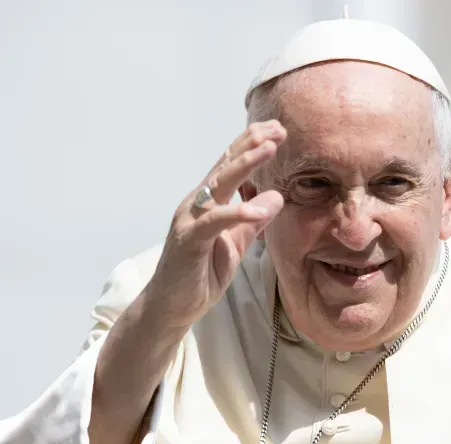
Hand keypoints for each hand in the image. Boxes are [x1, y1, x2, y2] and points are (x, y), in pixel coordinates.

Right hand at [144, 120, 286, 327]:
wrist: (172, 307)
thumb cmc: (201, 273)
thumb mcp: (236, 244)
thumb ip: (253, 221)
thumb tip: (277, 197)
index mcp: (208, 202)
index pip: (231, 166)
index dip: (252, 146)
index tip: (278, 130)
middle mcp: (197, 203)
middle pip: (226, 166)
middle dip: (252, 145)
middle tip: (279, 128)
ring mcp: (190, 219)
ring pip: (219, 185)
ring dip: (245, 165)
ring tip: (270, 148)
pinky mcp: (188, 240)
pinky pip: (214, 222)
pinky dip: (236, 213)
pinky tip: (256, 208)